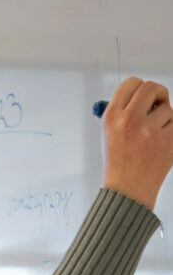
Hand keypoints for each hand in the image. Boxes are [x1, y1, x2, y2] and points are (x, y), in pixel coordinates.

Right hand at [102, 77, 172, 209]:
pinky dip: (171, 131)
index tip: (144, 95)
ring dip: (164, 118)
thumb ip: (122, 112)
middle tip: (158, 104)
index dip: (139, 87)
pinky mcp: (167, 139)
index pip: (130, 84)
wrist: (128, 191)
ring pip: (167, 108)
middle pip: (151, 88)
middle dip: (158, 94)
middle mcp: (129, 120)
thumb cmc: (119, 165)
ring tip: (153, 136)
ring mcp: (149, 130)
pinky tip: (161, 143)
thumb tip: (137, 96)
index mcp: (112, 117)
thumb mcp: (109, 135)